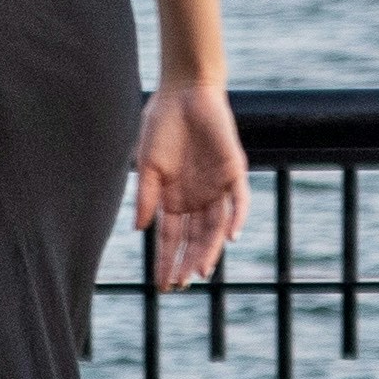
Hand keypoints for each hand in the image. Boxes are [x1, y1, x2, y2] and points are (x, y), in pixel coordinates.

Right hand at [134, 84, 247, 293]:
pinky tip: (231, 237)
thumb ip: (146, 196)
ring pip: (216, 227)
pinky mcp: (234, 171)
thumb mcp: (147, 164)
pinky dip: (237, 218)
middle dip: (186, 261)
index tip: (162, 285)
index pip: (170, 238)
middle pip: (194, 238)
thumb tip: (139, 229)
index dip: (166, 260)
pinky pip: (240, 200)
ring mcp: (217, 187)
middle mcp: (196, 199)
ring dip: (209, 249)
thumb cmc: (161, 126)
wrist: (183, 92)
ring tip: (200, 271)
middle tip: (180, 284)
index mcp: (173, 200)